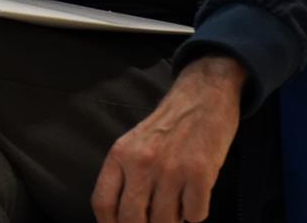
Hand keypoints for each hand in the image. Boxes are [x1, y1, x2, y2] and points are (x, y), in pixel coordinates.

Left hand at [92, 55, 244, 222]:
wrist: (203, 96)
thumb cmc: (168, 126)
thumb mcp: (134, 143)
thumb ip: (124, 176)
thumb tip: (121, 219)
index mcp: (120, 154)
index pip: (103, 203)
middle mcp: (142, 162)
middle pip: (132, 220)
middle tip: (155, 221)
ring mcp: (171, 168)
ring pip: (165, 222)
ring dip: (173, 220)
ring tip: (177, 202)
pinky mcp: (200, 173)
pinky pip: (195, 216)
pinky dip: (196, 213)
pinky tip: (195, 195)